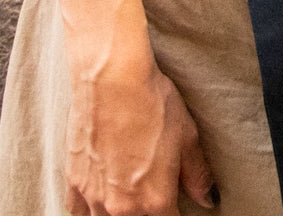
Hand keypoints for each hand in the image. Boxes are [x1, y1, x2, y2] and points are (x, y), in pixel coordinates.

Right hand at [65, 59, 216, 215]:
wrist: (112, 79)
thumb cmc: (153, 103)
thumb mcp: (187, 137)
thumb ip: (197, 175)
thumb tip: (208, 199)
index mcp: (155, 200)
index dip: (177, 214)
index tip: (177, 207)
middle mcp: (122, 208)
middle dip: (149, 213)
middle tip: (153, 196)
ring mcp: (94, 198)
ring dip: (120, 214)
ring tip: (130, 198)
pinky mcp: (74, 183)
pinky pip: (77, 213)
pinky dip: (89, 211)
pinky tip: (98, 203)